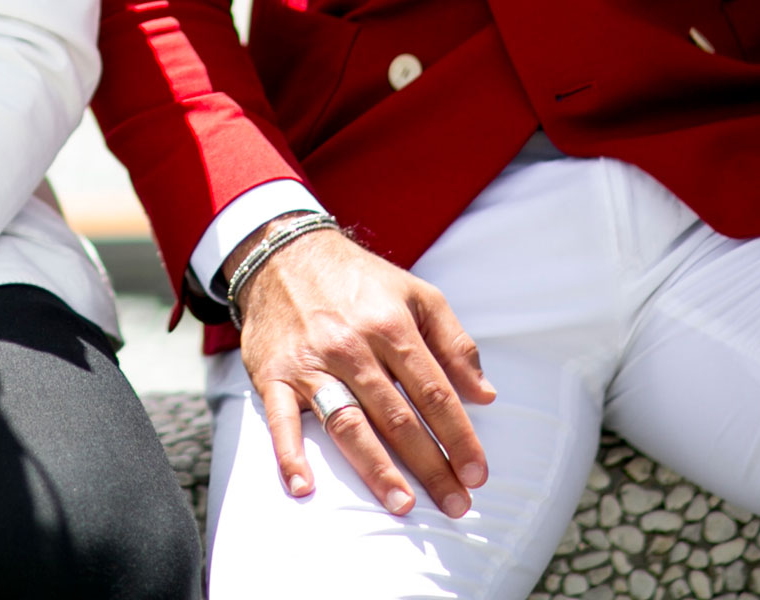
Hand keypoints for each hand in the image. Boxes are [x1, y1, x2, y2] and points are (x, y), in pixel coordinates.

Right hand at [230, 222, 493, 516]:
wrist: (282, 254)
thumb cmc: (359, 280)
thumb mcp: (417, 294)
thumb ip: (455, 343)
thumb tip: (485, 396)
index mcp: (391, 325)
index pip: (434, 393)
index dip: (459, 436)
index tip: (478, 474)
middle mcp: (351, 346)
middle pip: (397, 417)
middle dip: (430, 466)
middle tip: (456, 505)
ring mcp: (311, 363)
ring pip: (348, 424)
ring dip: (376, 469)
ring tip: (403, 505)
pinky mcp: (274, 375)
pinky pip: (281, 421)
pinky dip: (290, 455)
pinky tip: (305, 489)